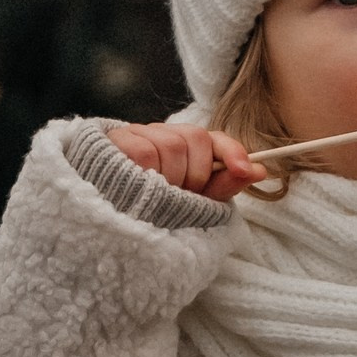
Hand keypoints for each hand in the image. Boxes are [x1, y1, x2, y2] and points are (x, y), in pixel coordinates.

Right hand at [105, 120, 261, 204]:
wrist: (96, 220)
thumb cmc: (147, 212)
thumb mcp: (191, 202)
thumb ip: (222, 185)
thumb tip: (261, 171)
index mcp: (179, 149)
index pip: (212, 138)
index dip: (232, 151)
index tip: (248, 169)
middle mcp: (159, 136)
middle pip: (195, 139)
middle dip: (196, 173)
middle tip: (179, 195)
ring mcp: (135, 136)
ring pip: (172, 145)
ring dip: (171, 177)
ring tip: (154, 196)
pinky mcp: (112, 141)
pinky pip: (145, 150)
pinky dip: (147, 172)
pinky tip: (137, 186)